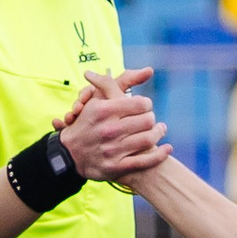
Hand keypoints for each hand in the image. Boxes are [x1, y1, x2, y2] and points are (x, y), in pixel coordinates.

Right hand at [61, 68, 170, 182]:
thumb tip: (149, 69)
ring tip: (159, 130)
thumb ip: (115, 83)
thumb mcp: (95, 100)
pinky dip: (160, 154)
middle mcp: (108, 130)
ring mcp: (112, 150)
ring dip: (159, 133)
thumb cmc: (86, 123)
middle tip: (151, 120)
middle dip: (152, 119)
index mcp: (104, 111)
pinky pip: (145, 161)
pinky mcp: (116, 167)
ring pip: (149, 139)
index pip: (141, 103)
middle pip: (147, 120)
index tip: (144, 107)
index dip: (146, 104)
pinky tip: (167, 148)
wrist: (69, 155)